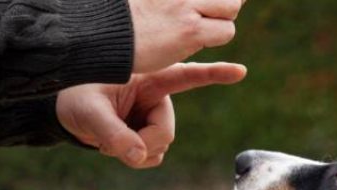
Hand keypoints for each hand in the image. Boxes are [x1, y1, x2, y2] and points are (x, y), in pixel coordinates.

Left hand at [57, 62, 245, 167]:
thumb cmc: (74, 98)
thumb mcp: (88, 112)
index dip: (214, 74)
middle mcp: (156, 97)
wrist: (65, 113)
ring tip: (108, 140)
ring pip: (160, 147)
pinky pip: (152, 155)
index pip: (187, 75)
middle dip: (142, 145)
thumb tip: (138, 157)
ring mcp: (153, 117)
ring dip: (135, 152)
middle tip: (113, 146)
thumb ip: (113, 134)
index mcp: (149, 78)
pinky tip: (115, 147)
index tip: (241, 71)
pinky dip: (134, 158)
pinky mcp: (146, 134)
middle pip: (166, 132)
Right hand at [129, 0, 243, 73]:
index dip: (219, 1)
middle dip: (222, 5)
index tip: (197, 11)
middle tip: (199, 16)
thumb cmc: (130, 13)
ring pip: (231, 7)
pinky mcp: (190, 30)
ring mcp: (186, 5)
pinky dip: (215, 37)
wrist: (105, 33)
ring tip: (193, 27)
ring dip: (219, 22)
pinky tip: (191, 38)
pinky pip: (225, 31)